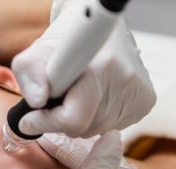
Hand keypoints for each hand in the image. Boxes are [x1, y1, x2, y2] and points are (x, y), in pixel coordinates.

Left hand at [11, 0, 156, 137]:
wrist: (95, 30)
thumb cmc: (62, 45)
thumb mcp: (34, 56)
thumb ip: (30, 78)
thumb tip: (38, 102)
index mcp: (102, 66)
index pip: (73, 118)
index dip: (47, 122)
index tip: (30, 120)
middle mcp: (127, 79)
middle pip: (85, 128)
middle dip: (62, 120)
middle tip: (55, 102)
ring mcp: (139, 92)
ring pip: (97, 130)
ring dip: (80, 120)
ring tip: (75, 96)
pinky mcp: (146, 100)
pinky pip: (113, 127)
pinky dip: (97, 119)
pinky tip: (93, 99)